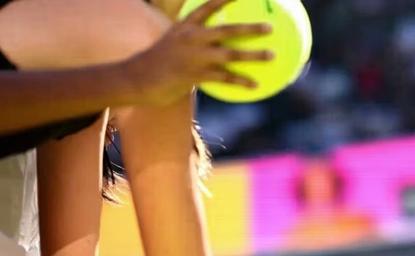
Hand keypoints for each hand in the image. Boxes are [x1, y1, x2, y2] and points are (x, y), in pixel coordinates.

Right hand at [125, 0, 273, 105]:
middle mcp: (192, 39)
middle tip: (271, 26)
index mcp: (186, 26)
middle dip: (250, 28)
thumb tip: (215, 39)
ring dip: (254, 55)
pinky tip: (256, 84)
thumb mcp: (172, 41)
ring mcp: (194, 57)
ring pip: (230, 55)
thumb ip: (193, 37)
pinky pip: (224, 78)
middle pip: (227, 30)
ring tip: (273, 55)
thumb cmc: (159, 61)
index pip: (208, 7)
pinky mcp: (195, 76)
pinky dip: (241, 81)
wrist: (138, 78)